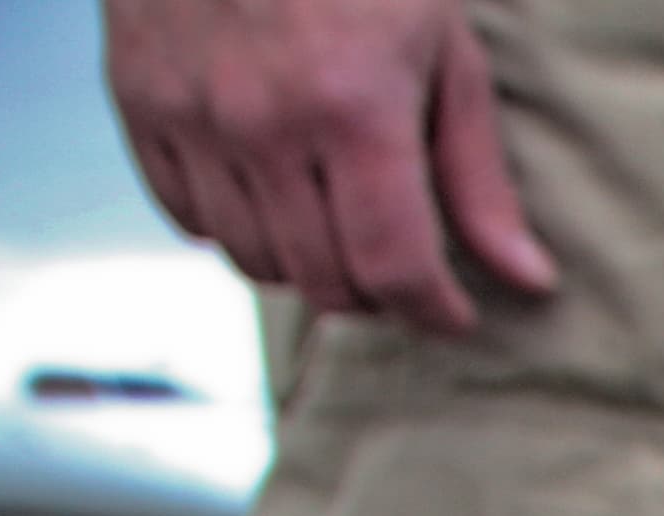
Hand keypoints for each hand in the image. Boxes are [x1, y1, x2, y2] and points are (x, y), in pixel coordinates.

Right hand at [105, 0, 552, 337]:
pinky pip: (186, 218)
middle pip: (322, 278)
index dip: (433, 311)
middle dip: (377, 296)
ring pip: (253, 259)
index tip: (456, 315)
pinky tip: (275, 198)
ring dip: (308, 267)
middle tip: (404, 273)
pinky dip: (237, 229)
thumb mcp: (445, 53)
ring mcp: (189, 112)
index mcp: (354, 107)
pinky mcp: (137, 100)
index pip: (392, 267)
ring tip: (343, 231)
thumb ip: (477, 176)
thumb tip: (527, 280)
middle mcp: (263, 121)